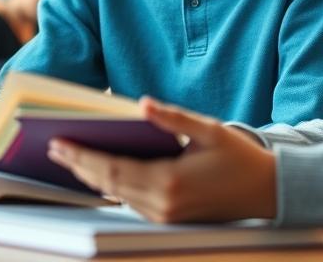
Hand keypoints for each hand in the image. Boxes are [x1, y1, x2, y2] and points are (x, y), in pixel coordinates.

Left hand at [47, 97, 276, 223]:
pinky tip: (99, 173)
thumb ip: (173, 118)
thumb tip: (142, 103)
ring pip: (117, 195)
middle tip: (54, 149)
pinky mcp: (169, 219)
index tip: (58, 143)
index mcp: (169, 180)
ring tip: (70, 158)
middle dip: (79, 166)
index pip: (111, 168)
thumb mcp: (208, 130)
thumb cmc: (239, 157)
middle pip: (107, 184)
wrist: (269, 193)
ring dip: (91, 177)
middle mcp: (163, 204)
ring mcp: (165, 216)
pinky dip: (111, 187)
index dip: (82, 156)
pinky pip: (131, 202)